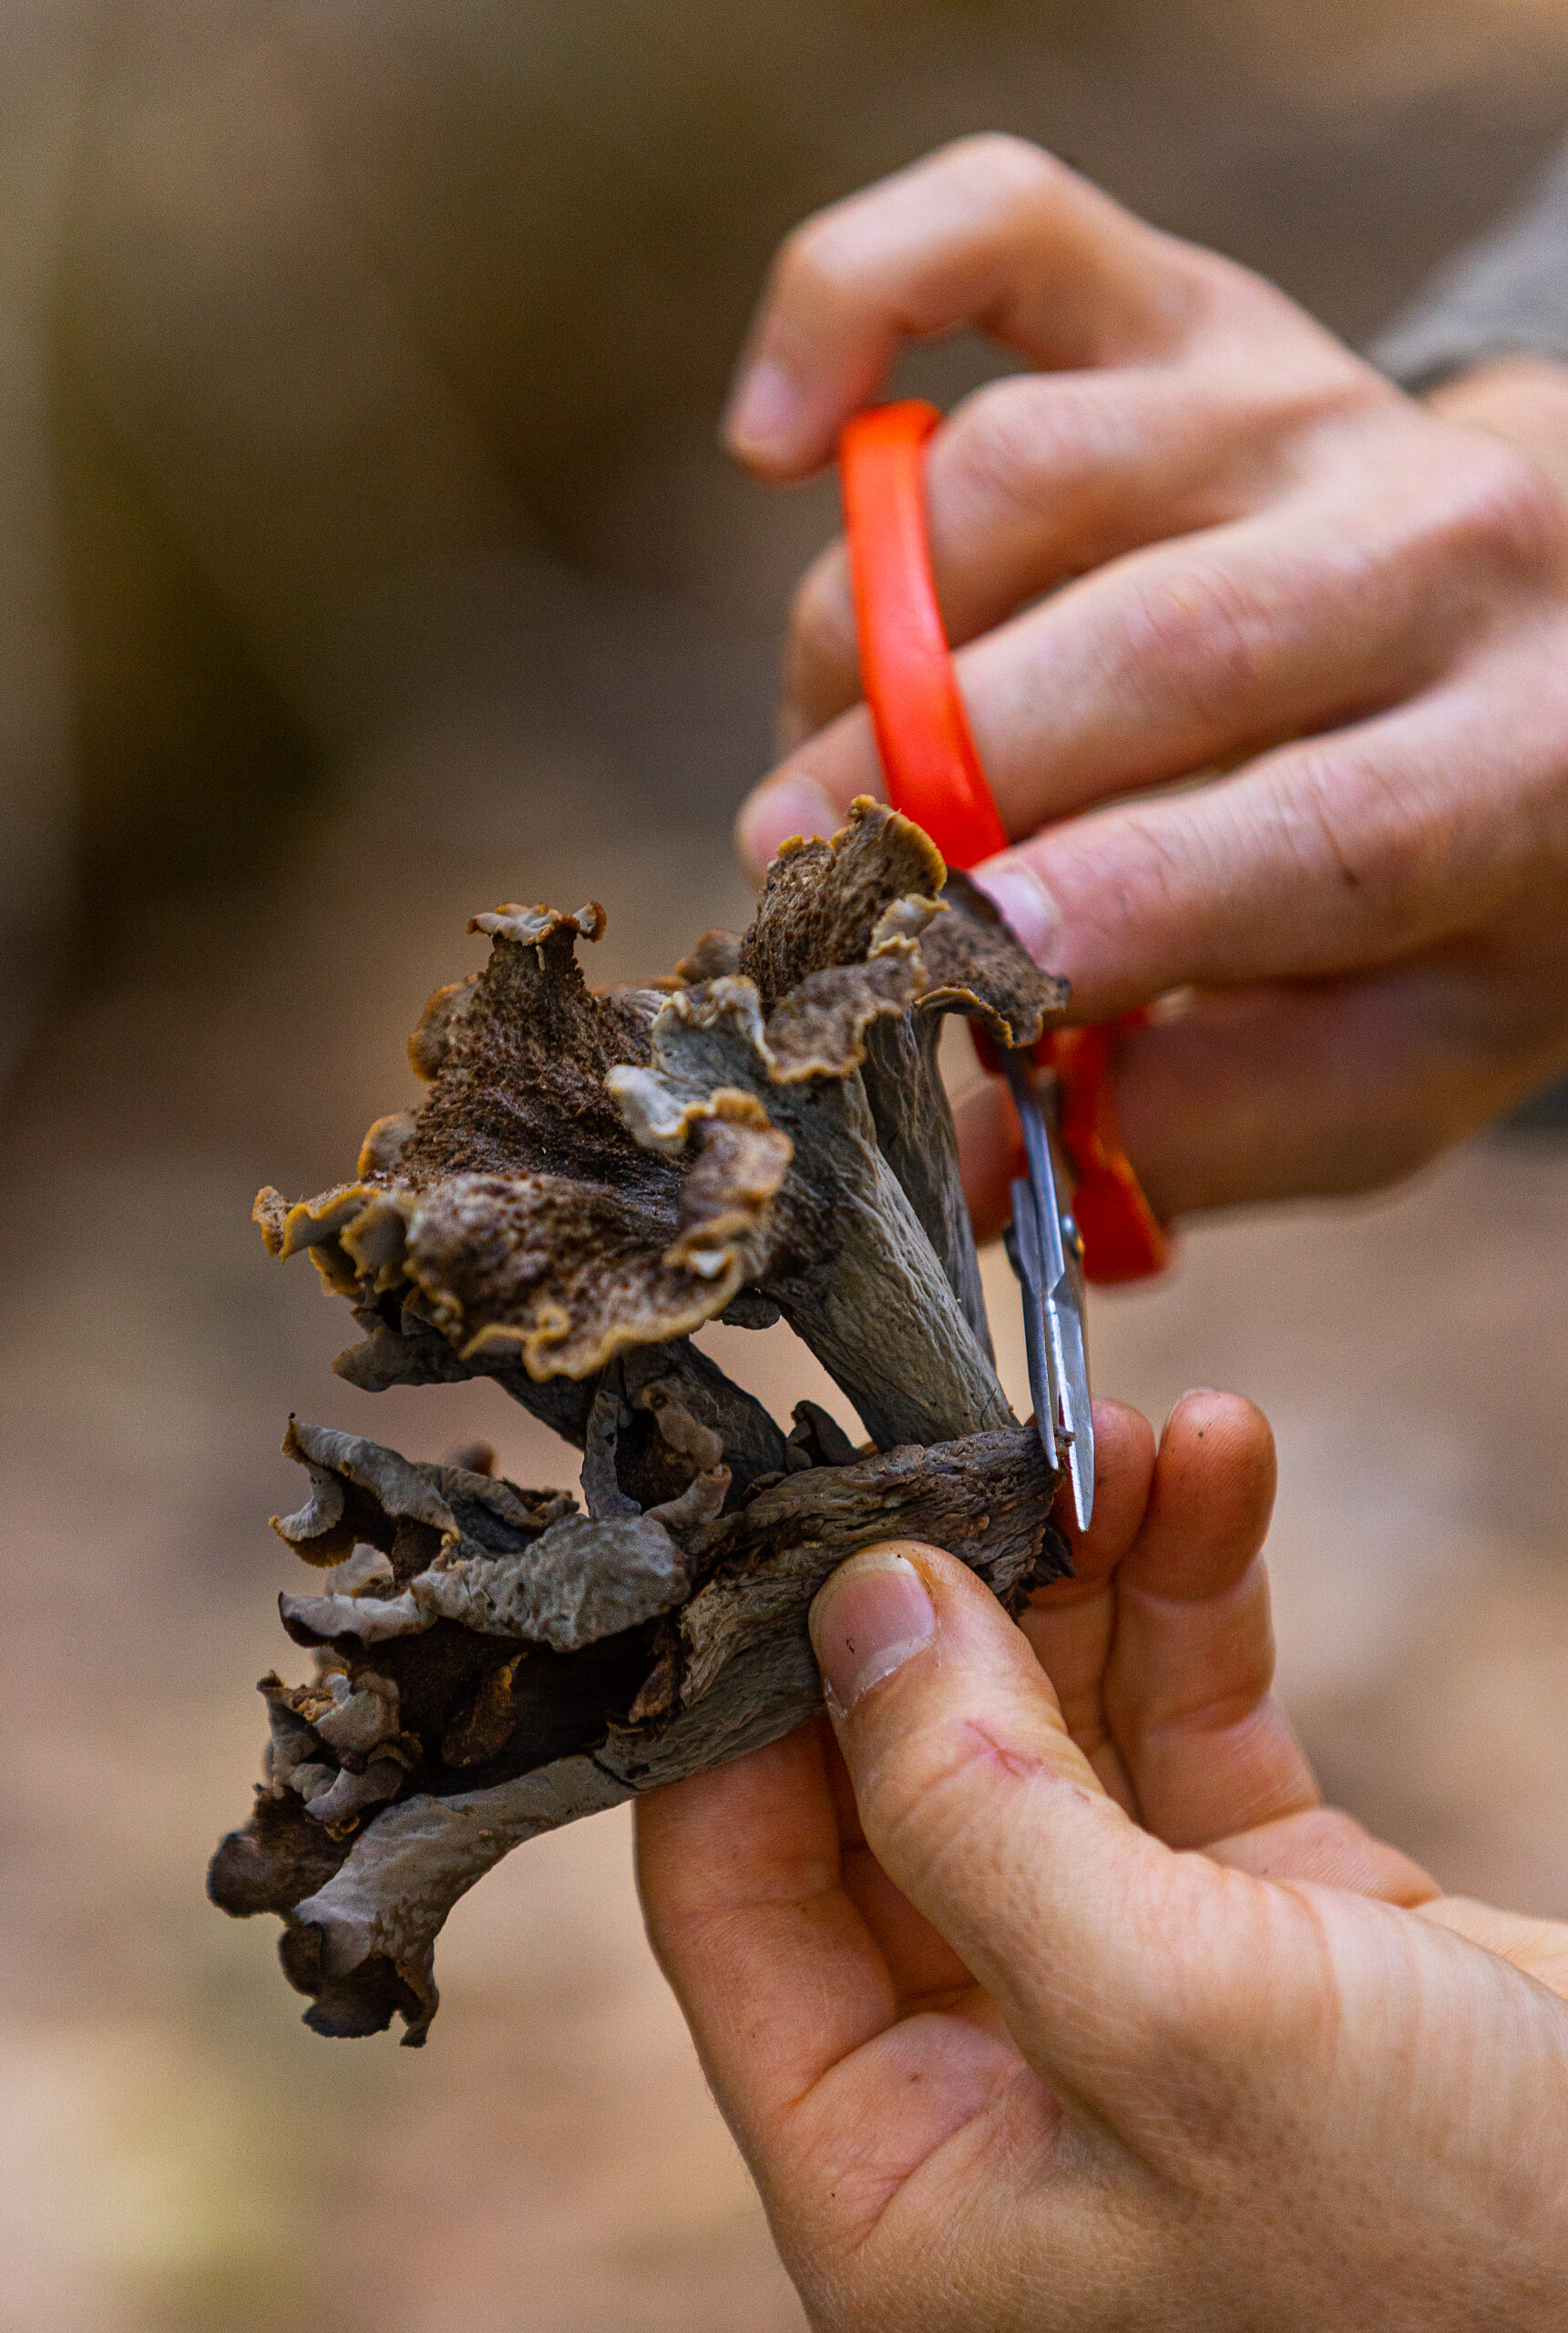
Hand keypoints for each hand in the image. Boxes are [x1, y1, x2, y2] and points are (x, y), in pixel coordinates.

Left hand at [637, 1393, 1567, 2330]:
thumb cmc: (1454, 2267)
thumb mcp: (1171, 2030)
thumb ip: (976, 1812)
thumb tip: (856, 1607)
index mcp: (905, 2187)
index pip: (736, 1896)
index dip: (747, 1696)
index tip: (787, 1523)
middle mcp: (998, 2090)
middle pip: (896, 1783)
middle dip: (945, 1598)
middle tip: (968, 1440)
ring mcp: (1135, 1995)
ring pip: (1051, 1731)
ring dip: (1084, 1566)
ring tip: (1116, 1429)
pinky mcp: (1271, 1928)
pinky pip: (1190, 1728)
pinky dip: (1199, 1600)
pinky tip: (1215, 1464)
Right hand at [725, 137, 1567, 1223]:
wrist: (1552, 645)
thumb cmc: (1447, 881)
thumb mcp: (1400, 1055)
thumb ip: (1209, 1129)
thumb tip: (953, 1170)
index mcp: (1514, 762)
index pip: (1328, 830)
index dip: (1124, 905)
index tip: (951, 974)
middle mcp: (1425, 546)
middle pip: (1157, 643)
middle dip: (936, 776)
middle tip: (795, 886)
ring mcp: (1293, 403)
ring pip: (1023, 477)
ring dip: (866, 641)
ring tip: (840, 769)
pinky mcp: (1183, 306)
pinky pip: (1000, 236)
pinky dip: (852, 299)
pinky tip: (771, 434)